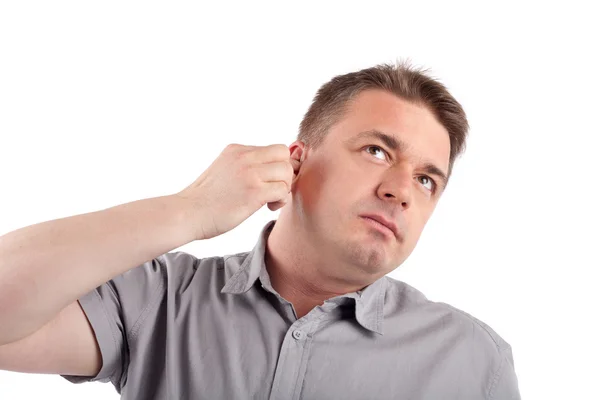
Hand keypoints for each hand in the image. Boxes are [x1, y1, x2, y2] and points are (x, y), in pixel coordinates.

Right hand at [174, 143, 299, 240]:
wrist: (187, 213)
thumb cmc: (205, 199)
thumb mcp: (224, 169)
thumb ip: (244, 165)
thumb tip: (271, 169)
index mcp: (237, 150)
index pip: (274, 148)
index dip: (279, 165)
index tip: (270, 181)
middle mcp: (244, 157)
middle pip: (284, 156)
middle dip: (284, 174)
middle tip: (273, 190)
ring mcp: (249, 173)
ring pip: (286, 172)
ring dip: (284, 188)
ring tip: (270, 200)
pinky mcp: (254, 192)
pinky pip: (283, 190)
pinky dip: (281, 200)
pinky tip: (268, 207)